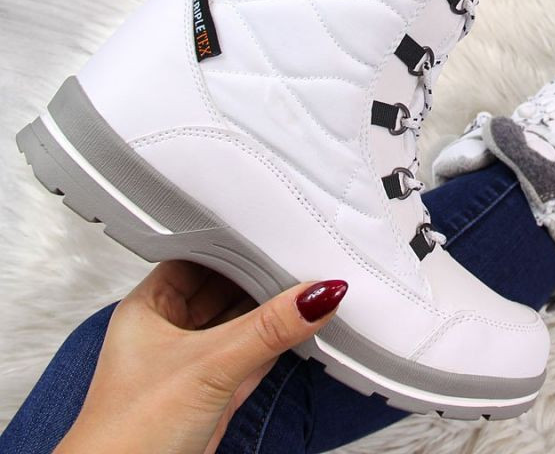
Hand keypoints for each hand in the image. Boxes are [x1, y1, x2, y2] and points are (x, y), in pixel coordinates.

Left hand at [55, 261, 347, 453]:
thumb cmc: (127, 434)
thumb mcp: (209, 365)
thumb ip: (267, 329)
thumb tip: (316, 296)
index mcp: (148, 307)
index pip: (197, 258)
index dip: (233, 244)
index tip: (270, 231)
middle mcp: (168, 332)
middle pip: (222, 289)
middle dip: (258, 276)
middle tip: (298, 256)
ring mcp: (192, 364)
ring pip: (239, 324)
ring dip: (270, 312)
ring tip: (307, 287)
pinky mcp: (212, 395)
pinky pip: (251, 356)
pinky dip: (275, 344)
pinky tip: (299, 329)